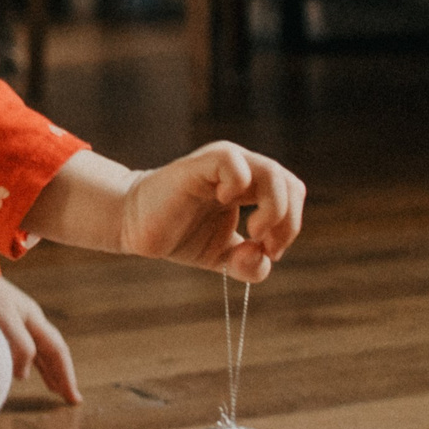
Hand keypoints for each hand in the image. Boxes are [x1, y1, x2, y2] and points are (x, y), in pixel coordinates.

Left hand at [0, 277, 80, 404]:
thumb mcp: (4, 320)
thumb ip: (19, 346)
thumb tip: (24, 374)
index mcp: (34, 319)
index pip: (57, 351)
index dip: (66, 374)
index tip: (74, 397)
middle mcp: (31, 321)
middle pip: (53, 352)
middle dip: (63, 375)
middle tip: (72, 399)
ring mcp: (19, 321)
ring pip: (41, 351)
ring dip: (50, 371)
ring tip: (56, 389)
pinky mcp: (5, 323)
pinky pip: (27, 349)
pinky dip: (33, 364)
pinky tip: (27, 372)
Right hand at [117, 141, 304, 281]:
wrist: (136, 226)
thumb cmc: (180, 234)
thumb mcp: (223, 257)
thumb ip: (249, 264)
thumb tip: (263, 257)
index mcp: (250, 185)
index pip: (293, 194)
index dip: (291, 225)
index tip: (270, 252)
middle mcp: (241, 169)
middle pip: (290, 184)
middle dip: (287, 222)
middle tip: (265, 244)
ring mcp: (221, 164)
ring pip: (272, 172)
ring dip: (274, 210)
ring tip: (253, 231)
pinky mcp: (199, 166)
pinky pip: (234, 163)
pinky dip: (238, 186)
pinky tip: (222, 202)